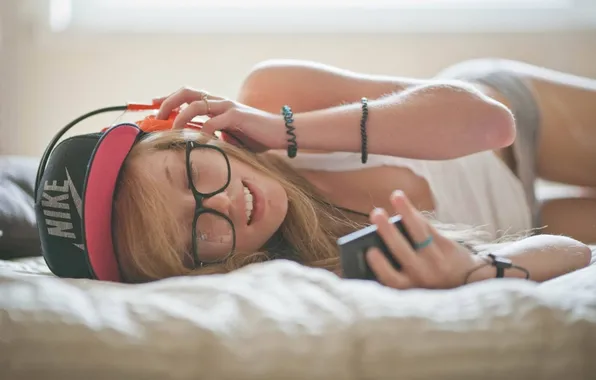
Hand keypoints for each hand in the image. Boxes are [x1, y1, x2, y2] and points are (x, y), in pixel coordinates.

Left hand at [154, 87, 284, 151]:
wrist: (280, 132)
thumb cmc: (256, 136)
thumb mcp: (230, 136)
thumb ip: (214, 136)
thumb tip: (196, 146)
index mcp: (217, 104)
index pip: (188, 94)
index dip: (169, 98)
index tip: (153, 104)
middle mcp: (220, 101)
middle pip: (187, 92)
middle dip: (168, 102)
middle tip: (158, 116)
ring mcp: (228, 107)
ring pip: (196, 104)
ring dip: (180, 117)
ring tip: (172, 131)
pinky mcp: (237, 116)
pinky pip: (213, 121)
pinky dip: (203, 132)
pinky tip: (199, 142)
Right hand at [366, 190, 481, 288]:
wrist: (465, 282)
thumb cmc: (427, 280)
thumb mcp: (412, 286)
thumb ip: (395, 272)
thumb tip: (372, 245)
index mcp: (409, 288)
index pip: (392, 279)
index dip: (380, 265)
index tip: (370, 251)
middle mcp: (423, 275)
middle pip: (402, 251)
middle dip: (388, 231)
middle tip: (376, 213)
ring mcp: (437, 260)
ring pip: (419, 232)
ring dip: (406, 212)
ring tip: (396, 195)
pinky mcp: (447, 247)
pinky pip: (429, 227)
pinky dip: (416, 214)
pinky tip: (405, 203)